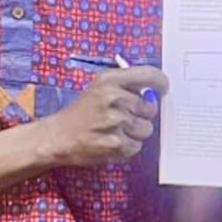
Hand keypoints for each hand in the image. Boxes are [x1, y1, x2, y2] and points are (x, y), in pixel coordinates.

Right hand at [37, 66, 168, 167]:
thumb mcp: (98, 88)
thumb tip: (153, 92)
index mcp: (109, 80)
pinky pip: (136, 146)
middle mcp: (114, 98)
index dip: (161, 82)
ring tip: (115, 131)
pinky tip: (111, 141)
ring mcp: (115, 121)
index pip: (149, 74)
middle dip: (142, 115)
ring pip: (146, 129)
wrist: (57, 136)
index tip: (163, 88)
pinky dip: (127, 147)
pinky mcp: (115, 143)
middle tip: (124, 118)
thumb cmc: (81, 113)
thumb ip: (125, 86)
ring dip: (135, 133)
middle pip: (150, 108)